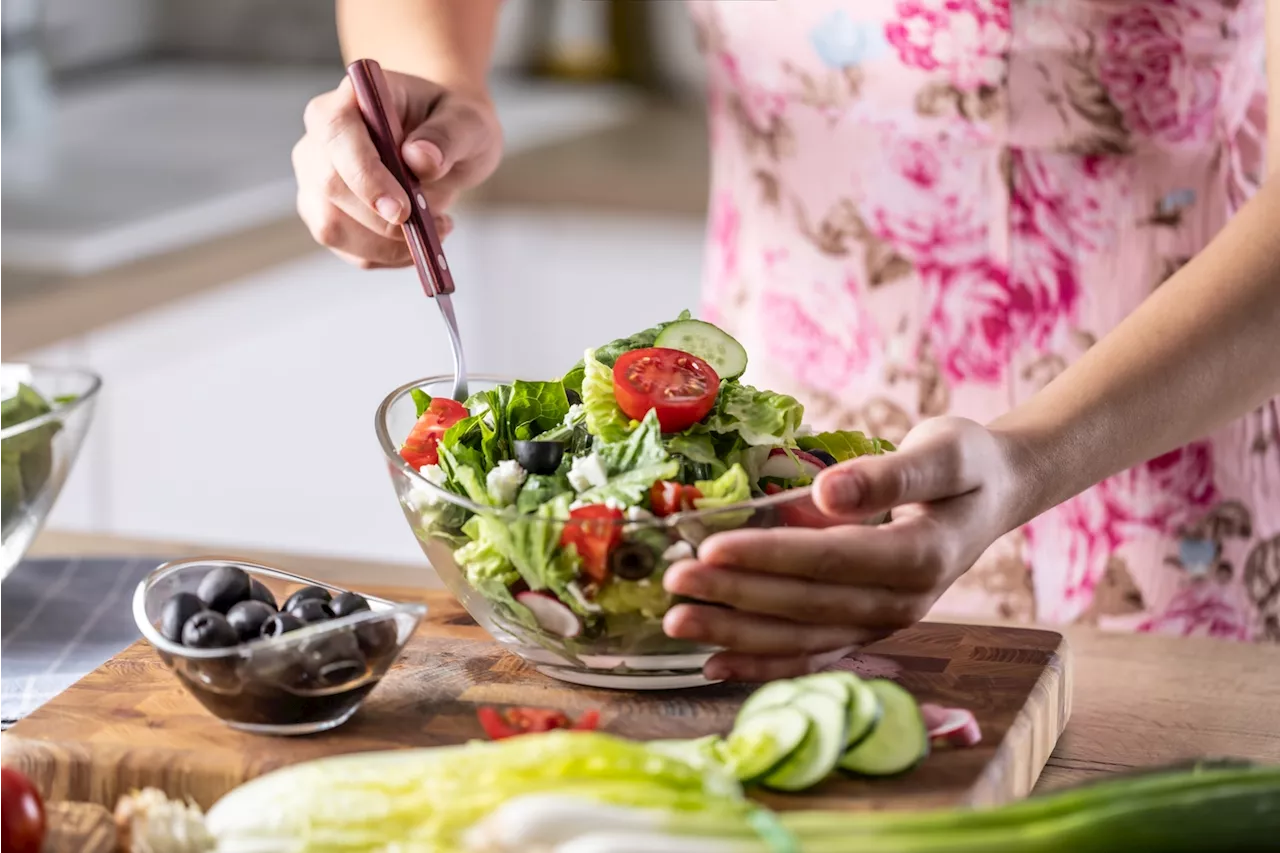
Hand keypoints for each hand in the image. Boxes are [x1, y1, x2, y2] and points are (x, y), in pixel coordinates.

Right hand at [292, 71, 502, 268]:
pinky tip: (420, 240)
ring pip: (333, 227)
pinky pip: (350, 250)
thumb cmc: (453, 124)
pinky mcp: (328, 216)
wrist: (444, 143)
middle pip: (329, 186)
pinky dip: (390, 256)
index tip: (402, 210)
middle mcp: (320, 140)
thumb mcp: (468, 121)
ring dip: (389, 244)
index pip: (337, 132)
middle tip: (437, 224)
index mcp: (349, 99)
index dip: (365, 174)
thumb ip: (447, 136)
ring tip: (438, 227)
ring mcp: (316, 181)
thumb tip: (419, 159)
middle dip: (380, 220)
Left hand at [662, 417, 1025, 681]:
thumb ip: (890, 474)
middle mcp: (901, 603)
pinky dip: (762, 665)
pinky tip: (714, 666)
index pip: (829, 561)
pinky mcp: (866, 629)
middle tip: (674, 581)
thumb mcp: (944, 453)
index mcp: (919, 557)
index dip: (768, 557)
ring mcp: (883, 623)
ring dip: (736, 634)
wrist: (995, 496)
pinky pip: (811, 655)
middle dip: (734, 596)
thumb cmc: (966, 465)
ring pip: (800, 638)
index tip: (712, 547)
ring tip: (678, 624)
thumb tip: (827, 492)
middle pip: (804, 605)